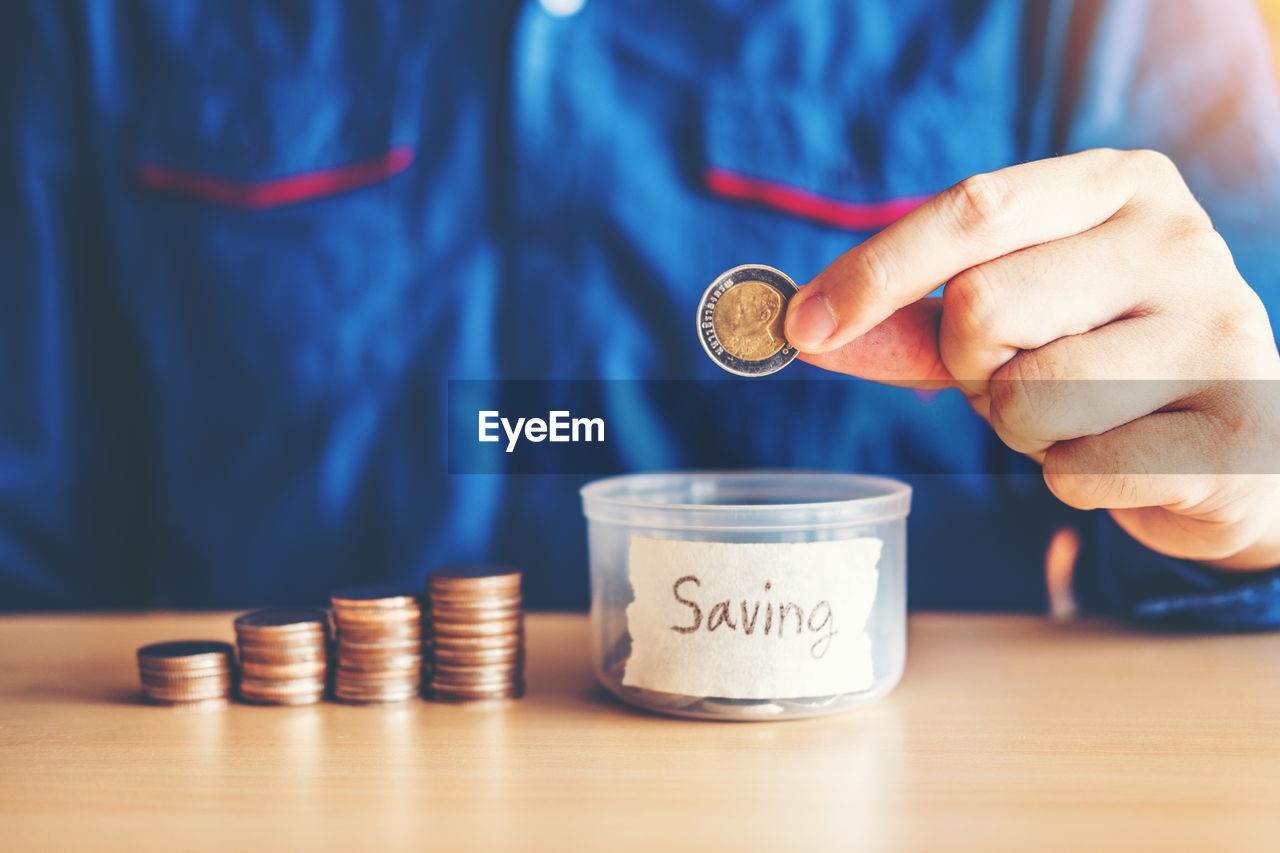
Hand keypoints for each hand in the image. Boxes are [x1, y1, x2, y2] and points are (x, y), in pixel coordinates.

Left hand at [785, 149, 1279, 569]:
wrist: (1234, 441)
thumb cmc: (1100, 358)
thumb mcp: (1008, 318)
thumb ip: (909, 322)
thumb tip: (807, 330)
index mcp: (1120, 184)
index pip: (975, 207)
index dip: (877, 270)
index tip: (803, 324)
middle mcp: (1180, 240)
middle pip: (982, 306)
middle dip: (968, 366)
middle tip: (1018, 374)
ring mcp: (1221, 334)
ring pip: (1025, 395)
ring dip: (1017, 428)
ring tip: (1075, 415)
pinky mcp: (1234, 435)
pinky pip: (1076, 470)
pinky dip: (1065, 476)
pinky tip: (1117, 457)